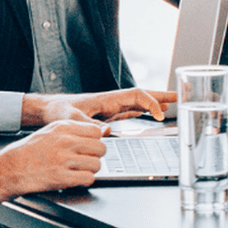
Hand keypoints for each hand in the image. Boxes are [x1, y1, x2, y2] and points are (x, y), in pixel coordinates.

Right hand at [0, 120, 107, 203]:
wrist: (8, 169)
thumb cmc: (26, 152)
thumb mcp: (48, 132)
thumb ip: (70, 131)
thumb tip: (95, 134)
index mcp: (62, 128)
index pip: (96, 131)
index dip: (96, 141)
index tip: (90, 147)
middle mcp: (64, 141)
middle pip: (101, 148)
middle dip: (96, 156)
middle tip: (86, 161)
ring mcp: (63, 159)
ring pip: (97, 164)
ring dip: (90, 170)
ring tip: (79, 171)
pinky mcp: (61, 177)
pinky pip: (88, 179)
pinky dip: (84, 181)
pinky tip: (76, 180)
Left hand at [21, 88, 173, 125]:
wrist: (47, 110)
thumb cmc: (57, 111)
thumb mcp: (70, 119)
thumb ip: (87, 125)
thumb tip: (107, 131)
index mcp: (106, 99)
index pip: (136, 96)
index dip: (151, 103)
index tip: (161, 115)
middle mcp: (111, 101)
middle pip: (141, 96)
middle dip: (161, 96)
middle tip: (180, 96)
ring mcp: (110, 108)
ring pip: (138, 104)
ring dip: (155, 104)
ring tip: (173, 105)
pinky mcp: (107, 116)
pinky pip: (130, 112)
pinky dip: (143, 113)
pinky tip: (151, 117)